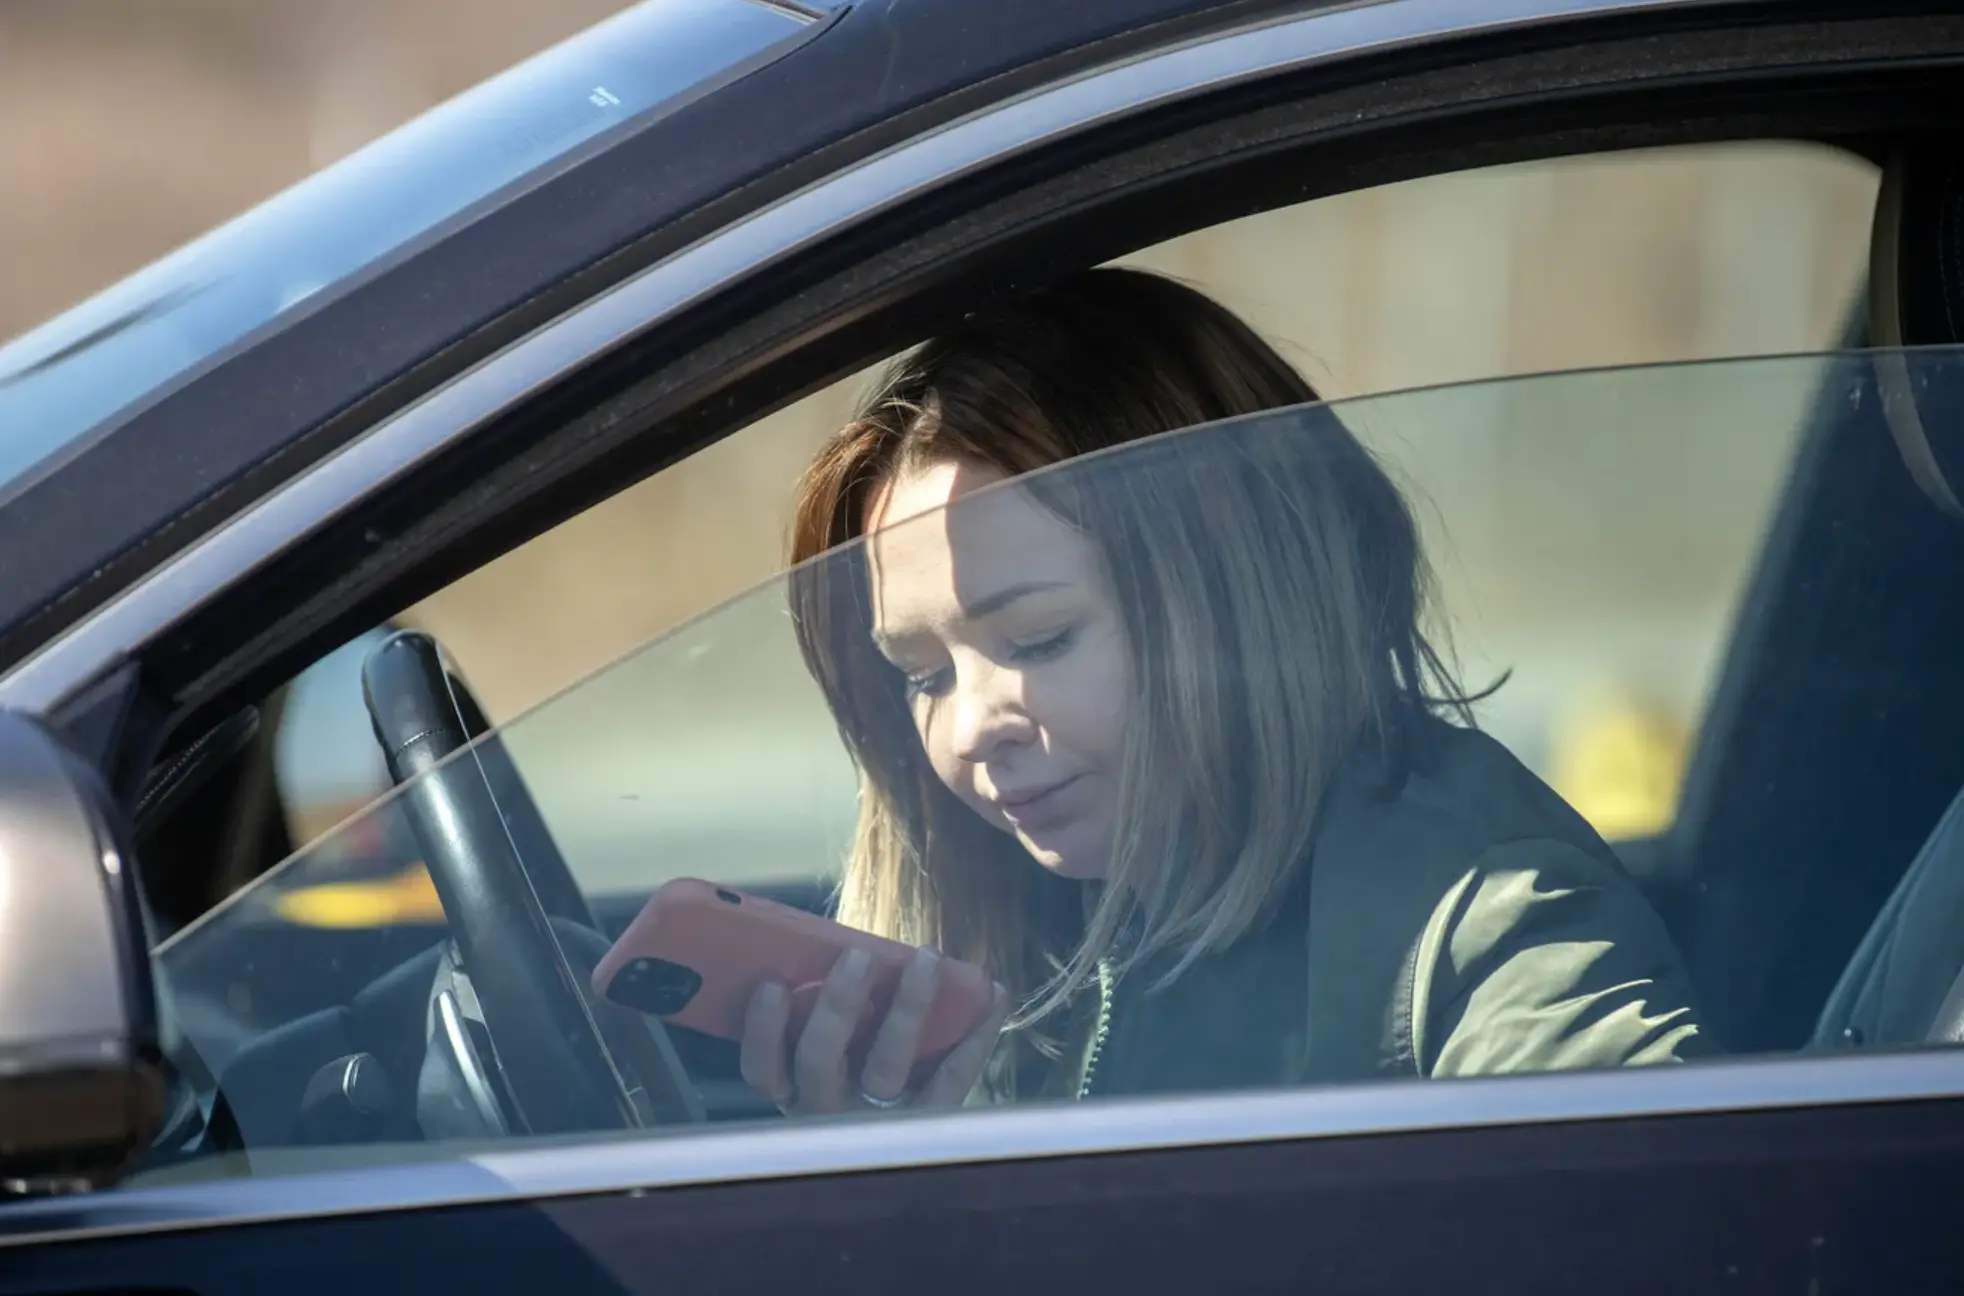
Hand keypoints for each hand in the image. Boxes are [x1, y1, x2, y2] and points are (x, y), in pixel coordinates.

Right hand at [739, 944, 1009, 1115]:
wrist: (906, 1137)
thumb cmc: (857, 1055)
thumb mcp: (824, 1041)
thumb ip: (816, 1002)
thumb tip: (817, 933)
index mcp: (794, 1093)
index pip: (764, 1071)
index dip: (763, 1029)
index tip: (771, 982)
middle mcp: (829, 1114)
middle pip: (821, 1062)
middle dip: (837, 1005)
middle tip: (858, 956)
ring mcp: (881, 1122)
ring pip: (886, 1070)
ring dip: (908, 1008)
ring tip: (926, 959)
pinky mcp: (931, 1120)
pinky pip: (952, 1079)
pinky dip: (977, 1032)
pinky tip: (994, 990)